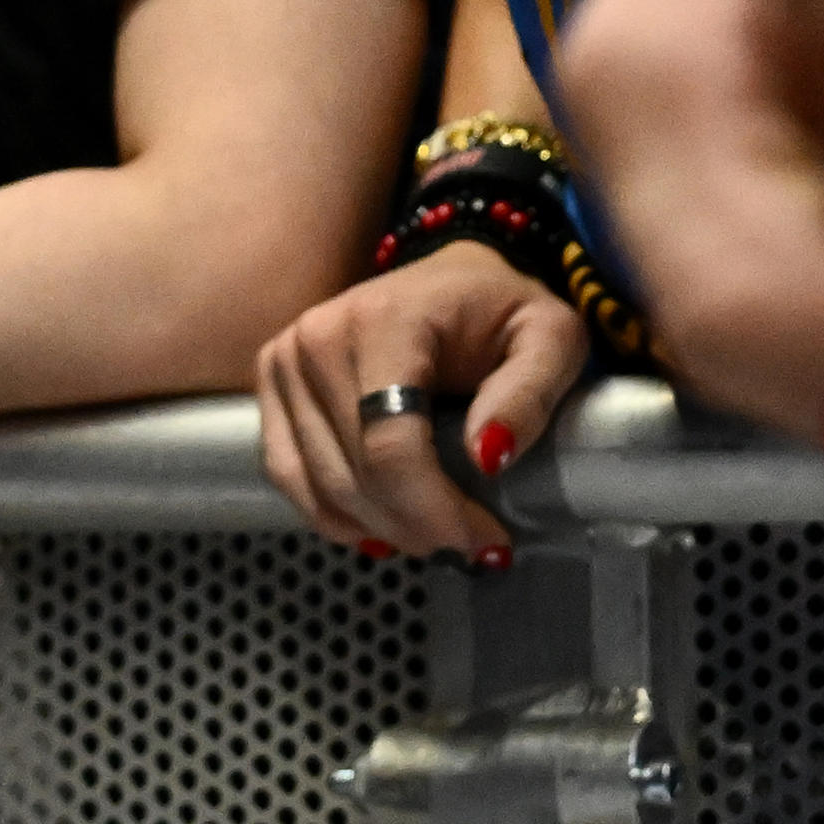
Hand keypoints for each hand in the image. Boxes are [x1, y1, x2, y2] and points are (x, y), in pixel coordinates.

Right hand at [255, 244, 592, 558]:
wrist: (452, 278)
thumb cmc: (502, 310)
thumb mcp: (551, 338)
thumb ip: (529, 393)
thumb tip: (488, 457)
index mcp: (385, 320)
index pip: (391, 445)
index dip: (435, 510)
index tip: (485, 539)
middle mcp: (319, 337)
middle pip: (354, 474)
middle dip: (417, 527)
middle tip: (472, 545)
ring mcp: (285, 359)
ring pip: (320, 486)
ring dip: (380, 529)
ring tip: (435, 536)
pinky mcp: (272, 382)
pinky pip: (288, 474)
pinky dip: (334, 515)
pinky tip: (381, 527)